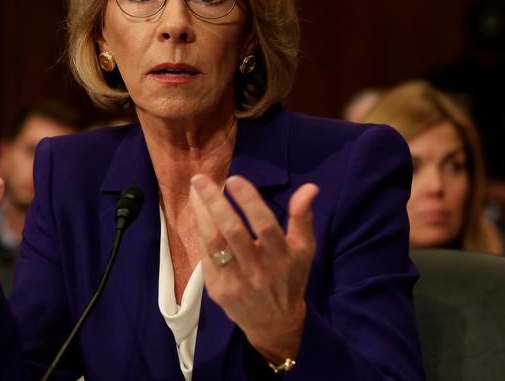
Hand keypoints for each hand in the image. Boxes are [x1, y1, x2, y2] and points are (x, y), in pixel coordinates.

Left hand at [189, 174, 317, 363]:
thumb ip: (303, 218)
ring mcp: (235, 282)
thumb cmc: (290, 278)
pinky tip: (198, 215)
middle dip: (214, 202)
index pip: (265, 225)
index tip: (234, 179)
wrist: (274, 324)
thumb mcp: (304, 250)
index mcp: (282, 258)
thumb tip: (310, 188)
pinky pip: (206, 256)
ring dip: (201, 215)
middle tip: (200, 179)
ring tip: (195, 192)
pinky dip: (200, 233)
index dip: (249, 201)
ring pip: (213, 243)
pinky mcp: (218, 290)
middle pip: (233, 232)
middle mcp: (258, 271)